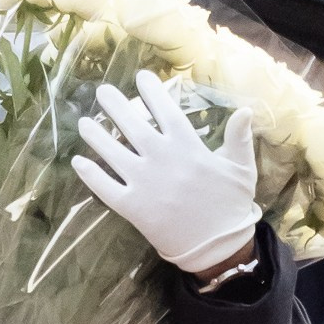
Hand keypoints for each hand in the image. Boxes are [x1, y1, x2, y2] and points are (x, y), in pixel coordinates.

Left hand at [74, 69, 258, 273]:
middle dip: (116, 105)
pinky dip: (90, 175)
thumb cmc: (231, 204)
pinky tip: (78, 162)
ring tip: (83, 122)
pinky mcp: (133, 207)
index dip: (152, 92)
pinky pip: (105, 188)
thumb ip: (239, 138)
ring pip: (113, 153)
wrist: (219, 247)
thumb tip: (245, 109)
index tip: (141, 77)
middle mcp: (162, 160)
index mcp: (189, 148)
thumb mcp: (241, 168)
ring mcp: (145, 183)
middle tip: (102, 91)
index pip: (166, 111)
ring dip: (96, 136)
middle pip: (133, 126)